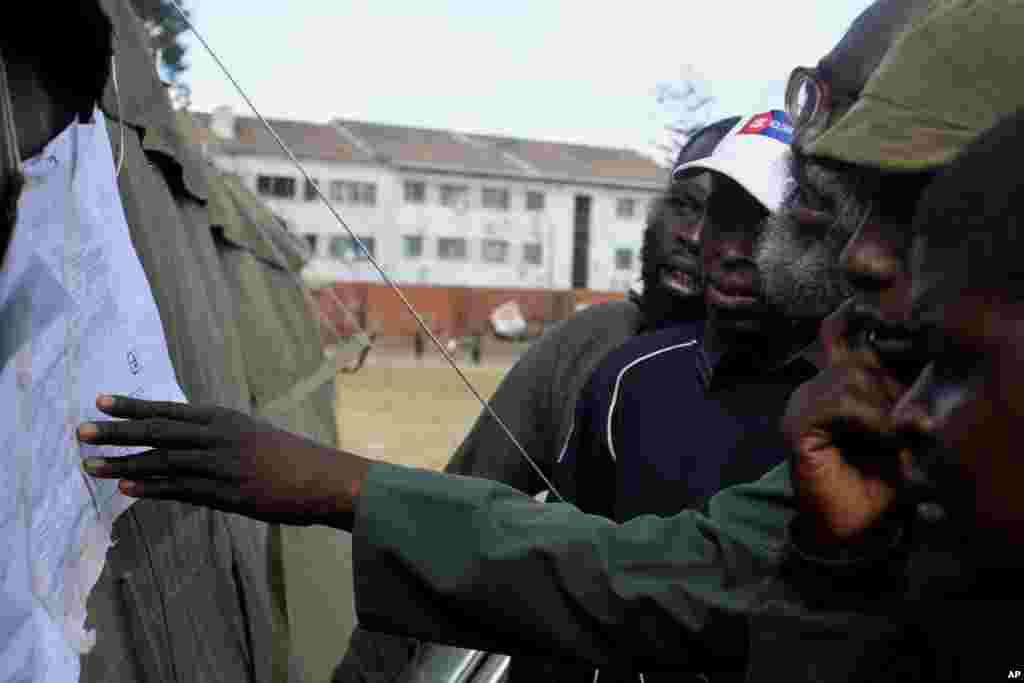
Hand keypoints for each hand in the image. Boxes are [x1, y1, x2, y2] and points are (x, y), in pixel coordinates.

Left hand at [78, 394, 368, 528]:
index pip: (169, 409)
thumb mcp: (253, 435)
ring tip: (90, 465)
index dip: (133, 406)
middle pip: (158, 432)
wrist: (323, 478)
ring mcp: (221, 465)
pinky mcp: (226, 493)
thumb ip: (219, 436)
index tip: (100, 401)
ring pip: (162, 461)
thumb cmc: (290, 458)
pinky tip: (124, 487)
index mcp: (224, 419)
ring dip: (123, 463)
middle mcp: (218, 437)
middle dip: (117, 432)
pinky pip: (180, 489)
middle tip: (81, 432)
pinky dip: (151, 488)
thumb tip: (188, 439)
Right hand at [783, 304, 915, 545]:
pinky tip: (877, 436)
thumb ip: (903, 412)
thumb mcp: (899, 439)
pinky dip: (867, 419)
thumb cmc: (874, 483)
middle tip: (903, 422)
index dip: (848, 319)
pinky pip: (838, 402)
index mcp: (836, 387)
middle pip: (857, 359)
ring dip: (881, 407)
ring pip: (849, 377)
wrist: (849, 526)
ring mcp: (802, 405)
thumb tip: (917, 411)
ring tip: (890, 437)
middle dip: (888, 387)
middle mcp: (814, 389)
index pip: (838, 338)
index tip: (860, 305)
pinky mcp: (798, 424)